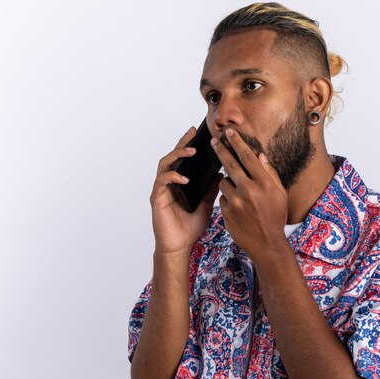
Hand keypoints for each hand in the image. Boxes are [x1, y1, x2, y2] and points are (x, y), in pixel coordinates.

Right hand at [150, 127, 220, 255]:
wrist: (180, 246)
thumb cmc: (191, 227)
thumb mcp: (207, 204)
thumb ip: (212, 188)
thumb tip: (222, 172)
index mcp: (181, 182)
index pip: (184, 159)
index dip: (189, 144)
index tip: (199, 132)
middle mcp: (169, 183)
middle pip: (173, 156)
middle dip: (182, 142)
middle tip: (193, 133)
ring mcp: (162, 189)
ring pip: (165, 164)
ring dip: (177, 155)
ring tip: (191, 151)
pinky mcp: (157, 198)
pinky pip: (162, 181)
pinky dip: (173, 177)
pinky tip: (184, 178)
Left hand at [212, 128, 287, 258]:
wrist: (266, 243)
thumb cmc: (275, 217)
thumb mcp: (280, 194)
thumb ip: (270, 174)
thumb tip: (260, 156)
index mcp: (263, 184)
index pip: (247, 157)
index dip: (237, 143)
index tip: (229, 133)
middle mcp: (248, 190)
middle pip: (230, 164)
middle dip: (221, 150)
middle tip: (213, 141)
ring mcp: (236, 202)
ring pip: (223, 182)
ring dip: (228, 183)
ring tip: (239, 193)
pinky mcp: (226, 213)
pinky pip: (222, 198)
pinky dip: (228, 200)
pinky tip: (238, 208)